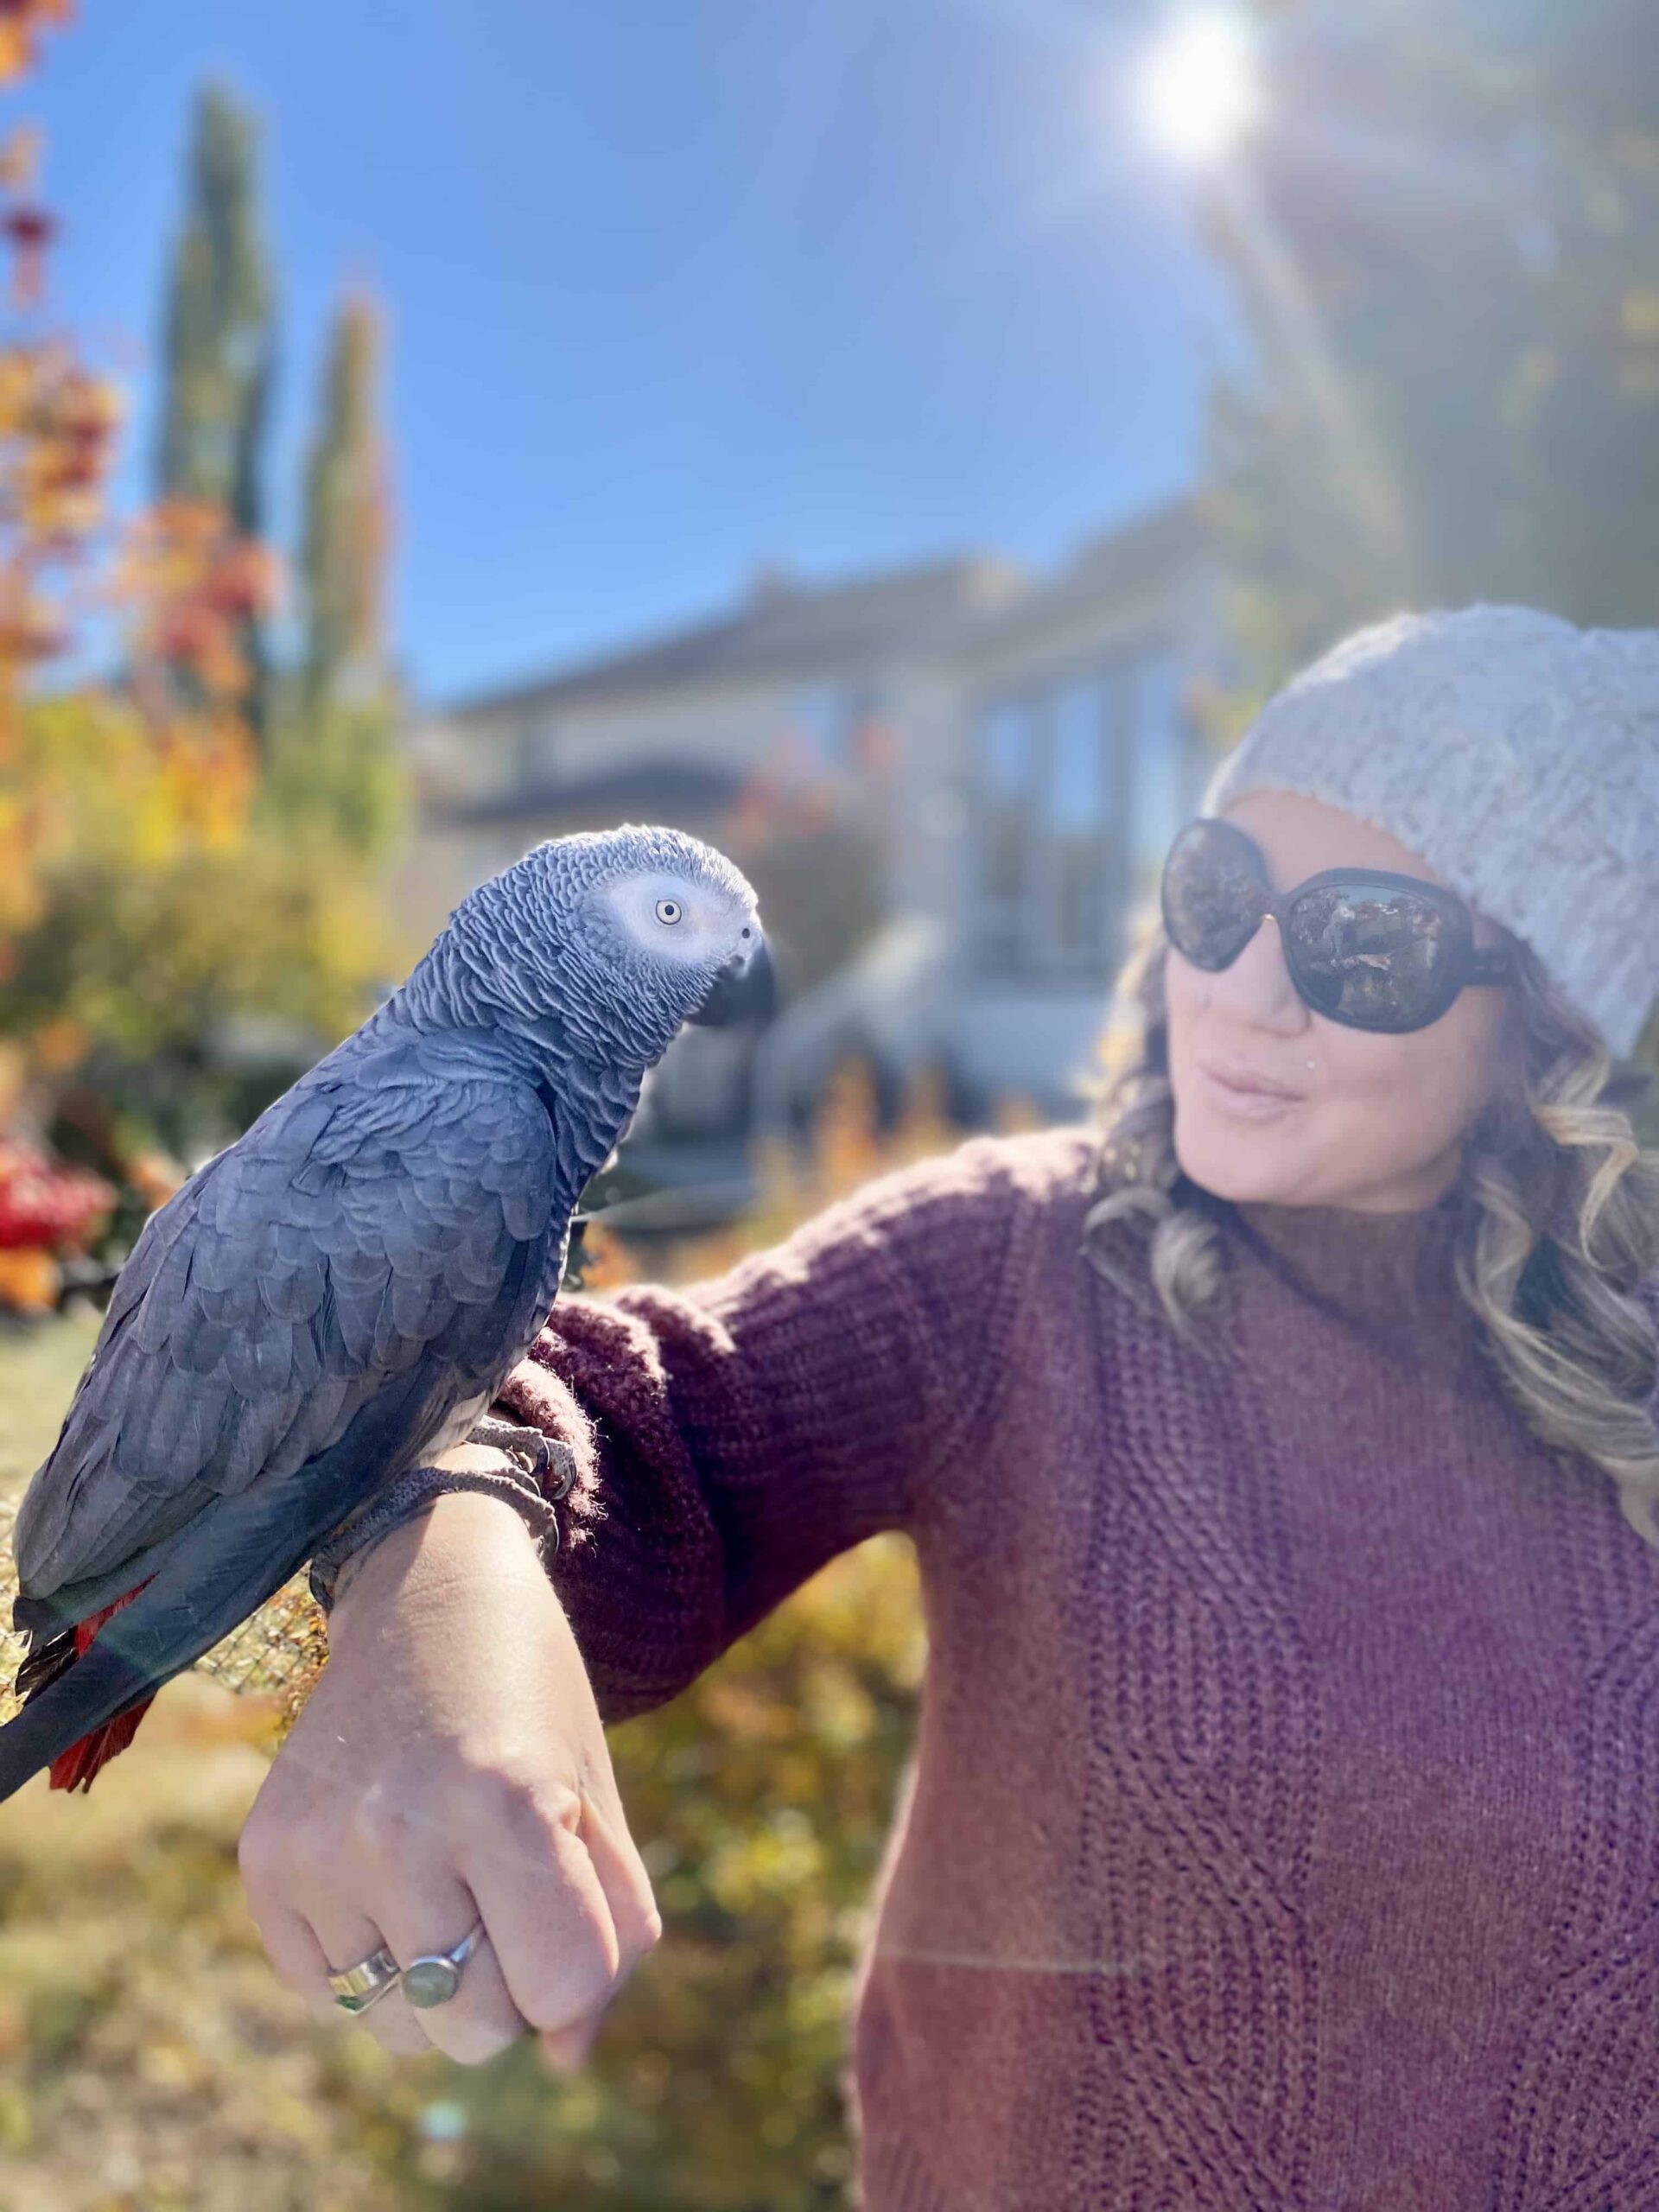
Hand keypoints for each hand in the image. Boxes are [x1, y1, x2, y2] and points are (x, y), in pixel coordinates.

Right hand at [237, 1451, 661, 2069]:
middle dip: (510, 1985)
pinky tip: (387, 1870)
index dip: (578, 1972)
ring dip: (436, 1979)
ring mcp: (321, 1848)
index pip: (559, 1990)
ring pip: (399, 2024)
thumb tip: (564, 2056)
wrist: (424, 1590)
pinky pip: (329, 1994)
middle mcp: (400, 1827)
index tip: (572, 1911)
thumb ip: (609, 1934)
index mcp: (505, 1801)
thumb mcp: (595, 1796)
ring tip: (446, 1873)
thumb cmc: (532, 1698)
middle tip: (506, 1890)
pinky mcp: (265, 1861)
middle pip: (474, 2025)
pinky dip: (369, 1960)